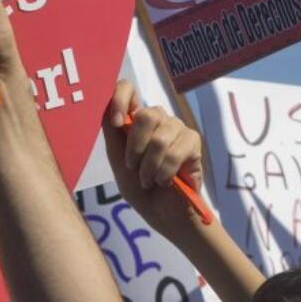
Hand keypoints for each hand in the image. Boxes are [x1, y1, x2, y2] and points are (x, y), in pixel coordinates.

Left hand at [103, 80, 204, 237]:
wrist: (161, 213)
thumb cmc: (139, 188)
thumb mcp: (118, 161)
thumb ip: (112, 133)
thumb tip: (107, 107)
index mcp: (135, 120)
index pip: (127, 89)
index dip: (121, 99)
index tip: (117, 123)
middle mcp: (157, 119)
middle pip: (146, 115)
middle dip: (136, 148)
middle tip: (134, 168)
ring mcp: (176, 128)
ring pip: (160, 138)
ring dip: (150, 167)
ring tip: (149, 181)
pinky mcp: (193, 141)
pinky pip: (176, 152)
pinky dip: (165, 172)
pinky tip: (166, 181)